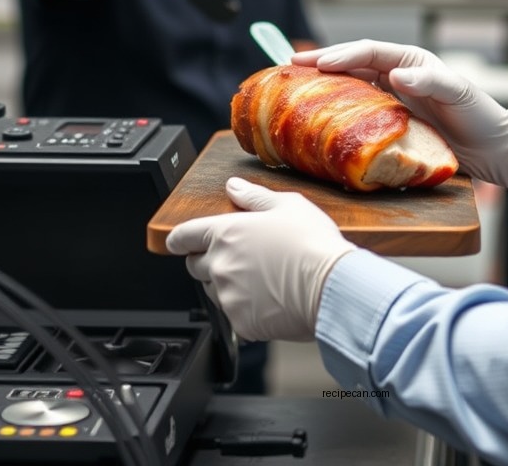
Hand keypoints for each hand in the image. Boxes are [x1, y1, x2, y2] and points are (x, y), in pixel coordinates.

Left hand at [166, 177, 355, 341]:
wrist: (330, 285)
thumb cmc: (312, 243)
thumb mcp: (287, 205)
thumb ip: (253, 196)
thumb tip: (233, 186)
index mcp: (226, 233)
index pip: (184, 235)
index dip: (178, 238)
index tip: (177, 241)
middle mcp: (220, 265)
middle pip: (195, 266)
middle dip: (207, 260)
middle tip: (237, 256)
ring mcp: (229, 297)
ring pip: (214, 291)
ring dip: (226, 284)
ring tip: (259, 278)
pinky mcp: (241, 322)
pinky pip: (234, 314)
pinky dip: (246, 308)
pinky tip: (270, 298)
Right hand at [292, 41, 507, 192]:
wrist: (494, 149)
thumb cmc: (480, 116)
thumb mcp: (457, 94)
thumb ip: (429, 82)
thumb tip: (396, 74)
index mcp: (410, 61)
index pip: (368, 51)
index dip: (341, 54)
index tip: (316, 63)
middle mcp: (397, 75)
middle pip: (351, 64)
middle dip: (321, 63)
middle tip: (290, 66)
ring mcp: (391, 99)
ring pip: (350, 85)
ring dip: (324, 85)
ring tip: (295, 86)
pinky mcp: (390, 123)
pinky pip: (357, 111)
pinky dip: (336, 110)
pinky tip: (319, 116)